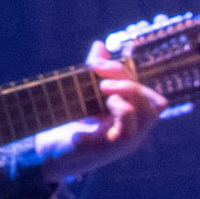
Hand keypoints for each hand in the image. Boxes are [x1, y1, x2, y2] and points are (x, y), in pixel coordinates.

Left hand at [36, 41, 166, 180]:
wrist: (47, 152)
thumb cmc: (68, 124)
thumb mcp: (84, 94)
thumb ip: (95, 72)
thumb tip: (100, 46)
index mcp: (131, 117)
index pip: (146, 92)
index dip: (126, 73)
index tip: (97, 64)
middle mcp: (134, 131)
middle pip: (152, 101)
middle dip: (126, 79)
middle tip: (98, 75)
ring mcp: (124, 143)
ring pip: (146, 114)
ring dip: (126, 94)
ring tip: (101, 89)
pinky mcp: (108, 151)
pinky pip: (125, 132)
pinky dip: (117, 112)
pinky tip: (94, 114)